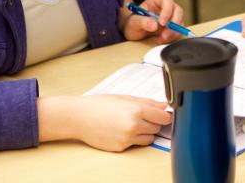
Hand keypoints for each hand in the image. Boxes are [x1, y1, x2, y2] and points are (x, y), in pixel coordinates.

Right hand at [39, 95, 170, 151]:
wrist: (80, 117)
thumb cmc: (100, 104)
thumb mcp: (125, 98)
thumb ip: (147, 102)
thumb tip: (163, 106)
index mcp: (137, 109)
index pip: (163, 117)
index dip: (164, 115)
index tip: (163, 114)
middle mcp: (134, 125)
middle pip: (157, 127)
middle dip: (153, 122)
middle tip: (141, 116)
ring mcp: (128, 138)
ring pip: (149, 138)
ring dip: (145, 132)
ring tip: (132, 123)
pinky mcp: (121, 147)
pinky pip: (136, 144)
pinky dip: (133, 139)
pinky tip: (122, 130)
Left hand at [121, 0, 185, 43]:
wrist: (133, 32)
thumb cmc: (132, 24)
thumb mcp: (133, 22)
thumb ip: (141, 22)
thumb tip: (154, 25)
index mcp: (156, 1)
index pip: (167, 0)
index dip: (167, 10)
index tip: (162, 23)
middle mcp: (165, 7)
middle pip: (178, 10)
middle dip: (173, 23)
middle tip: (164, 34)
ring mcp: (170, 17)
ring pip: (180, 21)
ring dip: (173, 32)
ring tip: (160, 38)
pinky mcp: (172, 27)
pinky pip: (178, 31)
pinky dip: (172, 37)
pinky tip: (161, 39)